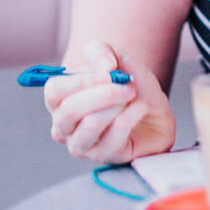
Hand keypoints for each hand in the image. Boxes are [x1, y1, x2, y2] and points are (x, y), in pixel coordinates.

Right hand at [45, 40, 175, 163]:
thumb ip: (103, 52)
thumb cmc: (128, 86)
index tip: (110, 72)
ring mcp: (82, 145)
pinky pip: (114, 137)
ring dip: (118, 105)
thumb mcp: (117, 59)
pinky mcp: (105, 157)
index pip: (54, 90)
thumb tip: (105, 68)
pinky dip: (132, 116)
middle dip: (104, 93)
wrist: (155, 110)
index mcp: (60, 101)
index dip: (81, 79)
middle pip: (69, 110)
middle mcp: (64, 126)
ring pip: (91, 124)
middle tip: (128, 85)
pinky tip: (140, 109)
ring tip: (133, 96)